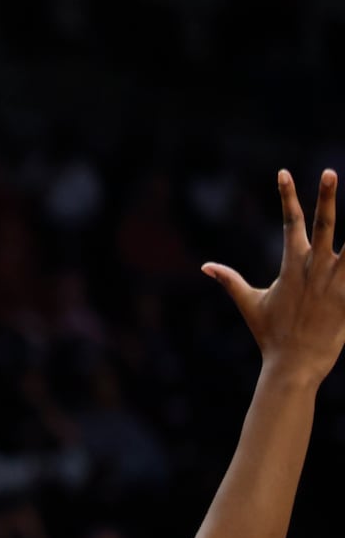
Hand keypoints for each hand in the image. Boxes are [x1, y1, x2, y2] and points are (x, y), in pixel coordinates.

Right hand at [204, 169, 344, 386]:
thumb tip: (205, 266)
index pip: (288, 223)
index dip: (286, 196)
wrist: (294, 365)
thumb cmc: (271, 335)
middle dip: (326, 198)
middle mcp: (314, 270)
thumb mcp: (249, 304)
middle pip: (322, 226)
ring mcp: (335, 284)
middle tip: (329, 172)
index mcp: (291, 267)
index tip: (284, 172)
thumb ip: (230, 281)